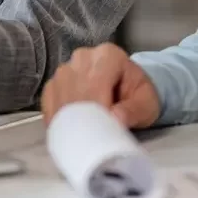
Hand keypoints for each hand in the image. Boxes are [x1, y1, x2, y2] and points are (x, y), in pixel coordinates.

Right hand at [40, 44, 160, 128]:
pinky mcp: (53, 84)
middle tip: (93, 140)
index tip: (104, 133)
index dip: (98, 111)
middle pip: (76, 91)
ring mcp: (65, 69)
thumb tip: (116, 118)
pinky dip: (58, 121)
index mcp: (108, 56)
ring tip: (83, 138)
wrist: (127, 90)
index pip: (96, 84)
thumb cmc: (138, 96)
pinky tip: (70, 133)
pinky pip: (50, 104)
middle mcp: (83, 58)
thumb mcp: (147, 104)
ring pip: (60, 98)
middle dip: (83, 119)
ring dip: (69, 121)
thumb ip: (134, 110)